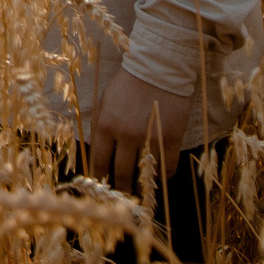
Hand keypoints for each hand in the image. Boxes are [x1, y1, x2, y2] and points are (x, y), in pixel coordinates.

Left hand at [88, 66, 194, 196]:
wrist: (157, 68)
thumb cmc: (128, 83)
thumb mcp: (105, 101)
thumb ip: (99, 125)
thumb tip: (92, 147)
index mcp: (106, 125)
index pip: (99, 160)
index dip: (100, 176)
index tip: (102, 185)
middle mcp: (126, 135)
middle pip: (121, 172)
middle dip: (120, 188)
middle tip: (122, 196)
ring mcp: (149, 138)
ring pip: (144, 173)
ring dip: (142, 185)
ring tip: (141, 192)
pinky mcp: (171, 138)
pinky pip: (167, 167)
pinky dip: (164, 176)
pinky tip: (160, 177)